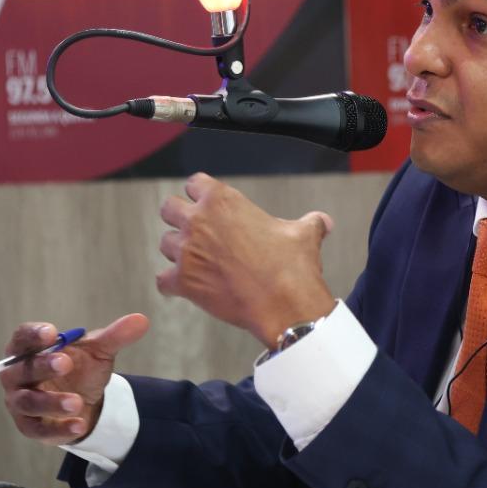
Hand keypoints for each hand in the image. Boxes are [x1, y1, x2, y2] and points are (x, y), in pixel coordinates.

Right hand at [0, 314, 148, 444]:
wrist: (83, 401)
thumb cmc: (79, 368)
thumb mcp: (99, 351)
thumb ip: (115, 336)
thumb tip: (141, 320)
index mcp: (29, 349)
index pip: (22, 338)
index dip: (33, 335)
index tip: (52, 332)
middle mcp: (17, 375)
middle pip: (21, 370)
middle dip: (42, 366)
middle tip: (65, 363)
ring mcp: (20, 403)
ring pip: (27, 402)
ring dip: (50, 402)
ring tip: (76, 401)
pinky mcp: (30, 427)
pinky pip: (39, 430)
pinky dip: (59, 429)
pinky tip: (79, 425)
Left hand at [156, 173, 335, 347]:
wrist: (285, 304)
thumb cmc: (292, 266)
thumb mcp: (305, 234)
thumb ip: (310, 222)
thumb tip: (324, 222)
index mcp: (223, 201)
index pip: (195, 183)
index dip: (201, 193)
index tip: (207, 204)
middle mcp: (198, 221)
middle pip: (169, 207)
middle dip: (179, 217)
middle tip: (196, 231)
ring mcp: (187, 252)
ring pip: (165, 243)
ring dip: (178, 251)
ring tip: (197, 262)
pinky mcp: (182, 282)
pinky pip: (163, 280)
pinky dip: (172, 284)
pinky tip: (187, 287)